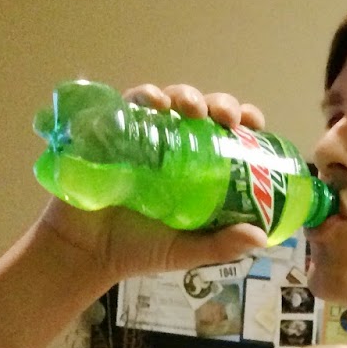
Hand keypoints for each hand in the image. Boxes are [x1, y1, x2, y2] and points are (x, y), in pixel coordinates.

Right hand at [37, 81, 268, 280]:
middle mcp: (174, 145)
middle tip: (226, 118)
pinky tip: (156, 102)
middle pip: (204, 111)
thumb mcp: (185, 250)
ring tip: (192, 108)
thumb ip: (220, 245)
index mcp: (197, 169)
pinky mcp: (112, 130)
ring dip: (186, 95)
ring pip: (171, 100)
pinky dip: (144, 97)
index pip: (227, 136)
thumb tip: (260, 238)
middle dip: (219, 105)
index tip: (254, 124)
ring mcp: (143, 135)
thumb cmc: (138, 249)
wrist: (86, 252)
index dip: (243, 122)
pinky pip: (129, 104)